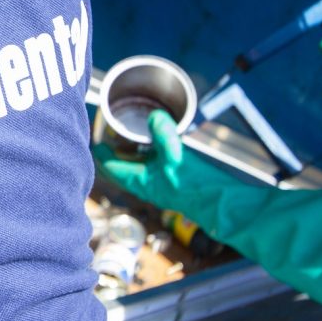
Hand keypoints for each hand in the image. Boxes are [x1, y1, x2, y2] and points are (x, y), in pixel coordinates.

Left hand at [93, 110, 233, 214]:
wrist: (224, 204)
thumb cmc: (198, 186)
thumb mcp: (176, 155)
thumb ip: (163, 134)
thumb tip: (154, 116)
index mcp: (139, 182)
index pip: (109, 167)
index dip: (101, 151)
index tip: (97, 135)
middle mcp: (147, 185)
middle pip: (120, 166)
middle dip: (115, 149)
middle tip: (112, 130)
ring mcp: (160, 183)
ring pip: (138, 165)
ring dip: (133, 150)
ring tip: (132, 131)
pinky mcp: (175, 180)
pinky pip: (154, 164)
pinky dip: (151, 151)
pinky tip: (160, 139)